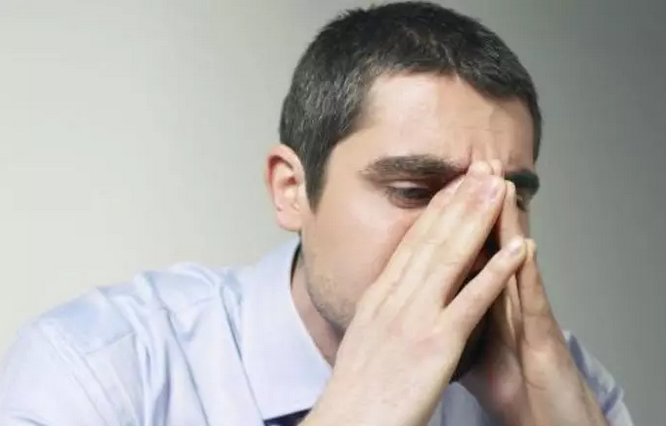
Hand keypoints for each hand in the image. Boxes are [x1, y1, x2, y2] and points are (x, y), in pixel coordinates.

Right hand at [303, 162, 527, 424]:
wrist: (347, 422)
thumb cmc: (357, 389)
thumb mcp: (363, 337)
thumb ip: (381, 310)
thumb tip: (391, 293)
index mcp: (379, 296)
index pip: (412, 241)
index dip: (438, 208)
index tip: (456, 183)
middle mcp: (395, 298)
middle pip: (433, 238)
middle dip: (462, 200)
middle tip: (484, 168)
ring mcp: (415, 318)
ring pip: (452, 257)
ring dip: (480, 219)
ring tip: (501, 190)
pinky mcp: (435, 344)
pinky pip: (471, 301)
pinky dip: (496, 271)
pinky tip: (517, 248)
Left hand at [461, 162, 606, 424]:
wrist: (538, 414)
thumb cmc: (506, 379)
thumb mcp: (470, 339)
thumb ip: (453, 311)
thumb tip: (428, 298)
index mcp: (483, 298)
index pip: (467, 251)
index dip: (456, 219)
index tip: (445, 186)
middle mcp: (507, 298)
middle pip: (492, 244)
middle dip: (481, 206)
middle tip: (475, 166)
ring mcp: (527, 314)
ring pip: (515, 262)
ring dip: (509, 224)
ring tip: (499, 186)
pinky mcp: (542, 336)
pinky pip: (532, 303)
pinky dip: (526, 275)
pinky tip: (524, 247)